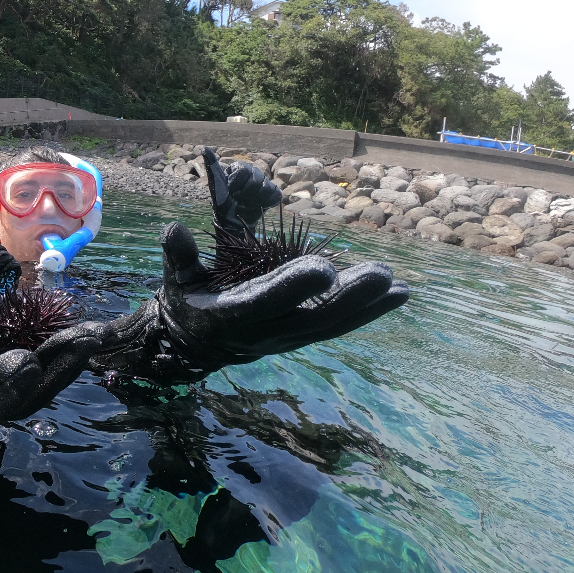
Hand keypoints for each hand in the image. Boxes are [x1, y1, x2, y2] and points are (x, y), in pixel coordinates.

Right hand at [0, 321, 102, 428]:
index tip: (23, 360)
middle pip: (20, 398)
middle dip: (52, 370)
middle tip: (80, 340)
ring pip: (39, 388)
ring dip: (67, 362)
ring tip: (94, 334)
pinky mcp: (7, 381)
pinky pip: (42, 372)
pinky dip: (65, 355)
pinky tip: (86, 334)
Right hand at [157, 221, 407, 364]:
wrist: (196, 343)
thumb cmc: (187, 299)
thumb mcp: (176, 279)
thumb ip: (177, 256)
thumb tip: (173, 230)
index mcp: (231, 315)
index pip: (265, 302)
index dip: (293, 287)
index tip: (323, 267)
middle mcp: (264, 332)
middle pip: (311, 318)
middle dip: (348, 298)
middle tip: (381, 274)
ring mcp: (287, 337)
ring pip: (332, 325)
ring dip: (367, 306)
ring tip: (399, 287)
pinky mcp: (302, 336)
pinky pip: (338, 326)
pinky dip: (369, 313)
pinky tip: (399, 295)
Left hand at [202, 148, 281, 231]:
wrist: (233, 220)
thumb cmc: (222, 202)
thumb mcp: (216, 184)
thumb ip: (212, 166)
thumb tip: (204, 148)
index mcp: (240, 168)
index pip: (243, 171)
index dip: (236, 184)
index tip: (230, 191)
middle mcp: (254, 172)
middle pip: (256, 179)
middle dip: (245, 193)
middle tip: (238, 199)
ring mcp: (265, 183)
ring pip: (266, 188)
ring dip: (254, 200)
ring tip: (246, 203)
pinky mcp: (274, 193)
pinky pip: (275, 195)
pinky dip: (266, 203)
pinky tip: (257, 206)